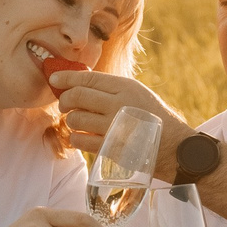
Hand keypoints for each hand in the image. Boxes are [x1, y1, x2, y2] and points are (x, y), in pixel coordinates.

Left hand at [49, 70, 190, 179]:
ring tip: (78, 121)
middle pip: (76, 97)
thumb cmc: (151, 117)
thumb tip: (77, 79)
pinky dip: (76, 138)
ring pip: (75, 119)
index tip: (53, 78)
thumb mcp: (136, 93)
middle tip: (64, 103)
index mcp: (126, 87)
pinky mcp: (111, 149)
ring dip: (71, 120)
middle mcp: (119, 105)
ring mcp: (114, 128)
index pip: (87, 78)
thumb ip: (110, 87)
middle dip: (64, 99)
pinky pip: (79, 140)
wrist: (173, 147)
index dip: (66, 77)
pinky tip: (83, 136)